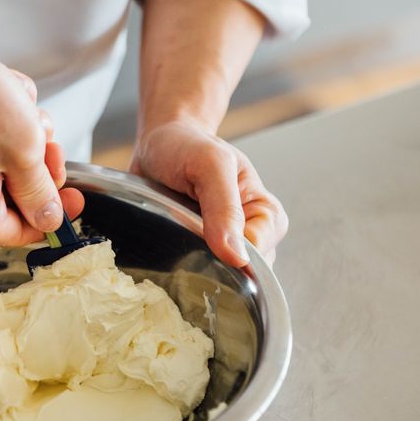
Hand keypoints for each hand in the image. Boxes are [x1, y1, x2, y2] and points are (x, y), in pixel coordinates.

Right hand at [0, 26, 83, 245]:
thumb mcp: (24, 153)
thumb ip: (41, 194)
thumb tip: (50, 220)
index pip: (24, 233)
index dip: (56, 214)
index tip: (77, 196)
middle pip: (15, 199)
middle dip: (37, 166)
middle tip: (46, 138)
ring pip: (6, 167)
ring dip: (24, 137)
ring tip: (21, 108)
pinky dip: (3, 125)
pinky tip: (3, 98)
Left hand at [130, 119, 287, 266]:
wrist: (156, 143)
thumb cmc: (188, 146)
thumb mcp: (210, 164)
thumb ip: (224, 208)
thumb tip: (238, 258)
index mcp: (263, 211)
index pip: (262, 252)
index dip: (235, 254)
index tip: (205, 239)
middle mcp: (246, 232)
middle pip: (242, 272)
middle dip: (213, 261)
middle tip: (182, 232)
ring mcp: (220, 244)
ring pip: (218, 277)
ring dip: (193, 264)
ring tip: (173, 233)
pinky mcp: (194, 251)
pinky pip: (194, 273)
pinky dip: (179, 267)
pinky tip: (166, 248)